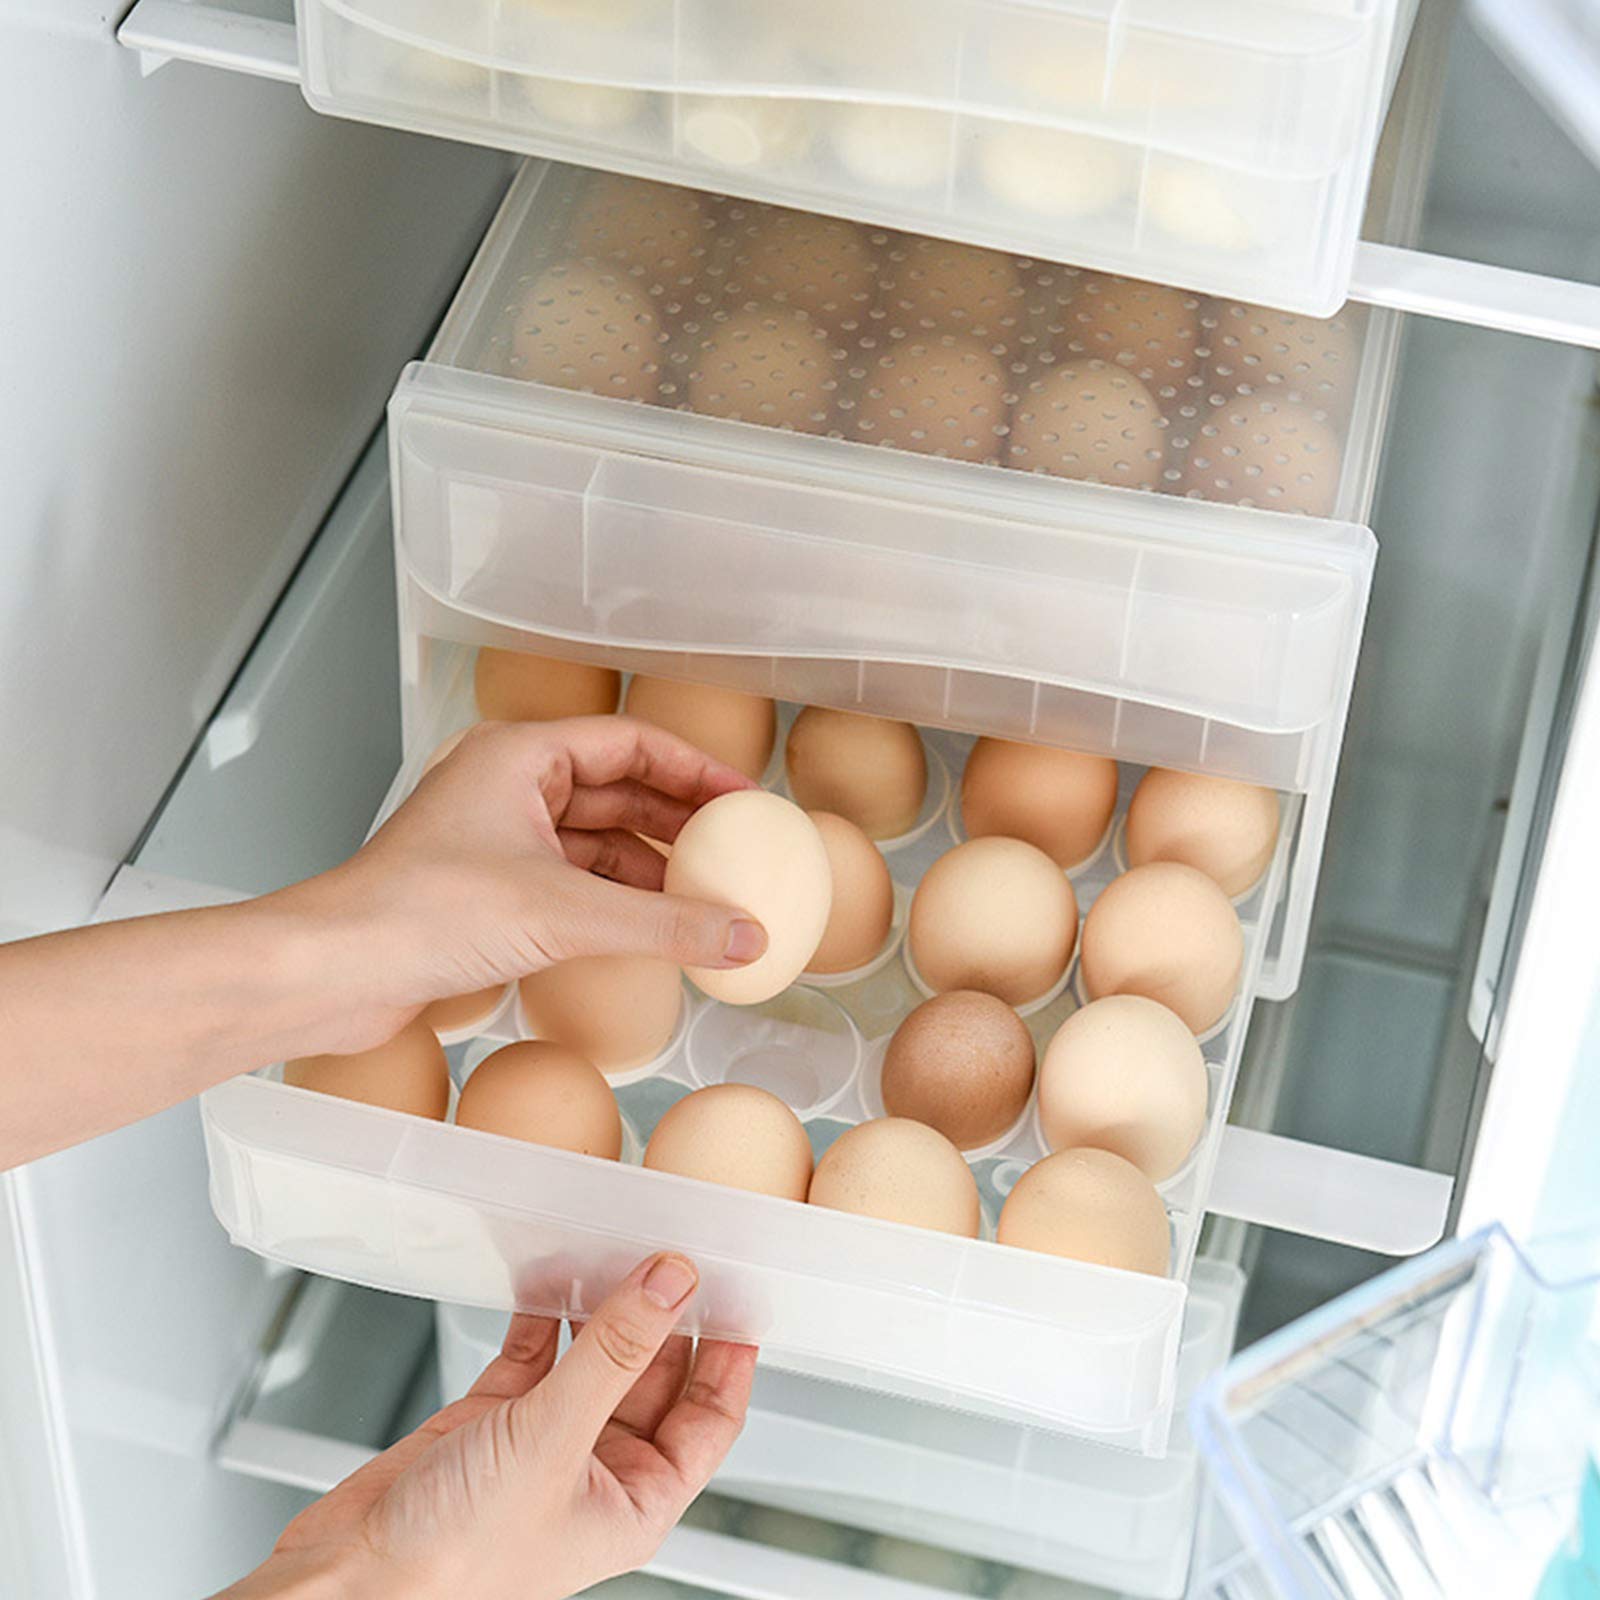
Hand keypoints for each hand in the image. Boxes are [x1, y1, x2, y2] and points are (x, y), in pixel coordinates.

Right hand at [221, 1254, 754, 1599]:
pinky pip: (537, 1352)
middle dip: (664, 1315)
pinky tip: (551, 1275)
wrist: (346, 1581)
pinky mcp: (492, 1420)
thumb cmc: (452, 1563)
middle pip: (655, 1375)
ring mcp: (543, 1443)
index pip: (710, 1416)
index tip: (737, 1288)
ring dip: (604, 1306)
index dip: (729, 1353)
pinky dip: (546, 1313)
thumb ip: (615, 1354)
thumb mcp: (553, 1440)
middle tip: (672, 1247)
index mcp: (635, 1501)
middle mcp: (595, 1471)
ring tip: (615, 1247)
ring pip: (595, 1356)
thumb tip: (671, 1283)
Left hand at [283, 717, 767, 1052]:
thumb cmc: (421, 912)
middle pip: (618, 788)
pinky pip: (574, 883)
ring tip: (709, 896)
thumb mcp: (563, 913)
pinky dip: (617, 901)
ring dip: (651, 867)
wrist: (333, 971)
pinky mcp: (490, 891)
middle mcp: (509, 786)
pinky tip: (654, 928)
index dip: (696, 769)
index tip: (746, 800)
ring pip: (597, 840)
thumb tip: (746, 935)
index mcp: (520, 755)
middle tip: (739, 850)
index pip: (632, 743)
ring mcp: (498, 839)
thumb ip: (664, 923)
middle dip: (680, 821)